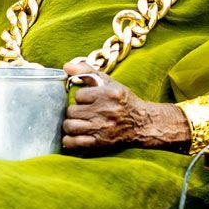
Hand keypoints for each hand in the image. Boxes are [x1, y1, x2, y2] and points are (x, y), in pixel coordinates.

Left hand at [61, 61, 189, 150]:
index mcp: (109, 94)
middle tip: (81, 112)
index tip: (87, 100)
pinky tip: (73, 135)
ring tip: (76, 123)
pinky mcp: (100, 142)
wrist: (142, 123)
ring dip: (70, 124)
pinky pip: (74, 142)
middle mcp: (105, 111)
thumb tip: (66, 66)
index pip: (79, 95)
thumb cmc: (123, 101)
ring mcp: (102, 128)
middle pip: (72, 111)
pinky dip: (69, 140)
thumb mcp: (109, 83)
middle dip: (74, 111)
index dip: (80, 98)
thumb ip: (86, 71)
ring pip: (70, 126)